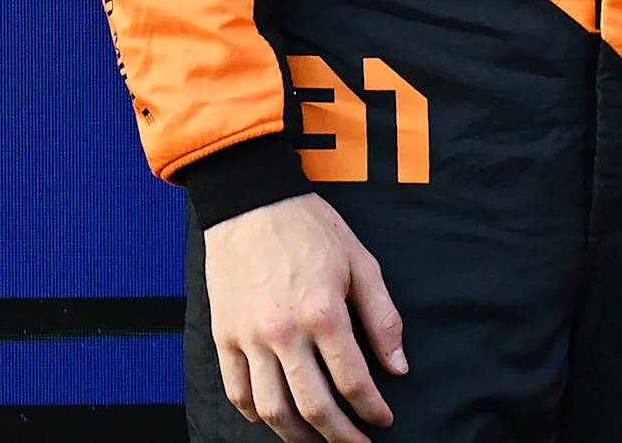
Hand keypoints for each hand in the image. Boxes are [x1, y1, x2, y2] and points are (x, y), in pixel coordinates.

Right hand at [203, 194, 406, 441]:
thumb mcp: (362, 263)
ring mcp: (248, 338)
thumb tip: (398, 367)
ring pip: (271, 409)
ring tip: (317, 441)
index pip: (353, 381)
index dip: (372, 409)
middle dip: (339, 435)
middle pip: (313, 406)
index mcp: (324, 313)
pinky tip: (275, 419)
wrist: (251, 203)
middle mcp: (283, 333)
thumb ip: (383, 318)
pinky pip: (237, 391)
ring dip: (297, 435)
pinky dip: (256, 414)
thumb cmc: (312, 228)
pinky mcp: (223, 337)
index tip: (384, 420)